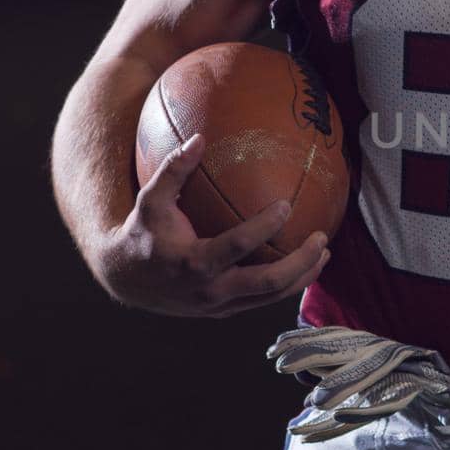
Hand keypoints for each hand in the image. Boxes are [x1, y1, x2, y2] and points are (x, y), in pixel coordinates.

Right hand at [94, 134, 328, 317]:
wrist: (125, 280)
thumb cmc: (142, 232)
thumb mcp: (151, 200)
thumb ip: (173, 169)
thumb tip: (199, 137)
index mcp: (194, 263)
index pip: (237, 246)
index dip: (264, 227)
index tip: (285, 206)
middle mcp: (209, 290)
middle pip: (266, 283)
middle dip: (300, 263)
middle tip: (322, 239)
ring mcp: (219, 306)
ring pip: (270, 297)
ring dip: (302, 276)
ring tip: (324, 253)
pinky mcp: (224, 312)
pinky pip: (262, 300)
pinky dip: (287, 284)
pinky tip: (305, 264)